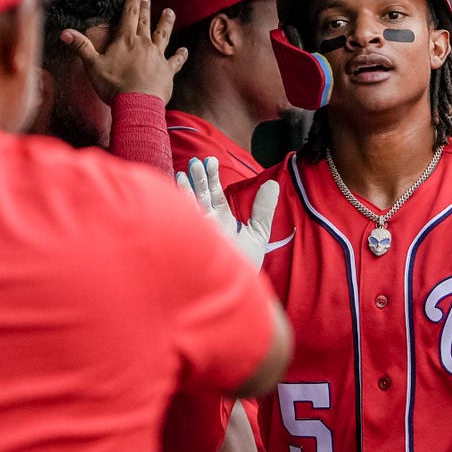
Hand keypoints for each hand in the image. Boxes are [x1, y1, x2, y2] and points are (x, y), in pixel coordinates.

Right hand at [60, 0, 186, 104]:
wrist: (137, 104)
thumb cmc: (113, 86)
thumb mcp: (93, 66)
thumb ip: (81, 47)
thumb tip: (64, 32)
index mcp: (126, 40)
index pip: (129, 15)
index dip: (132, 0)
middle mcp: (144, 44)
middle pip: (145, 21)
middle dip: (145, 8)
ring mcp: (158, 56)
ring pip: (163, 35)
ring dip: (166, 22)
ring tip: (170, 12)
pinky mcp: (167, 70)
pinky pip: (175, 60)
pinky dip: (180, 55)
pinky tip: (184, 50)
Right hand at [177, 156, 278, 270]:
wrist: (240, 291)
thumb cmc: (245, 266)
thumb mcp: (258, 233)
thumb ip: (264, 209)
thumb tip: (273, 183)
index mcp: (219, 221)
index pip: (213, 195)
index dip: (211, 178)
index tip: (209, 161)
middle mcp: (206, 226)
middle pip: (200, 197)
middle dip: (198, 180)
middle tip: (197, 161)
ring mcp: (197, 236)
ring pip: (189, 208)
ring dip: (186, 191)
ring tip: (184, 171)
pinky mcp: (191, 247)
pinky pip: (183, 226)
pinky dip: (181, 211)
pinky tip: (178, 197)